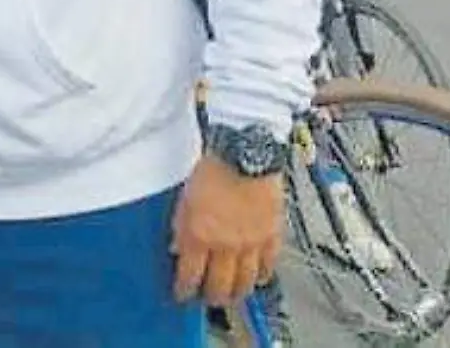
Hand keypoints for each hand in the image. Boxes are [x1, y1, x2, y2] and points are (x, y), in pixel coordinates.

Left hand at [172, 154, 284, 307]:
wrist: (246, 151)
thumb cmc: (214, 167)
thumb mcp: (184, 198)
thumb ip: (181, 227)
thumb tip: (177, 248)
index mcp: (199, 235)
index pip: (189, 277)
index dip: (184, 290)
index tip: (182, 294)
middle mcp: (225, 245)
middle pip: (219, 286)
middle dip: (211, 297)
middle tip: (208, 299)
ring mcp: (251, 243)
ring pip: (246, 282)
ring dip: (237, 292)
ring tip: (232, 295)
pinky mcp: (272, 235)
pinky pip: (269, 265)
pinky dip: (262, 274)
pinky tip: (258, 277)